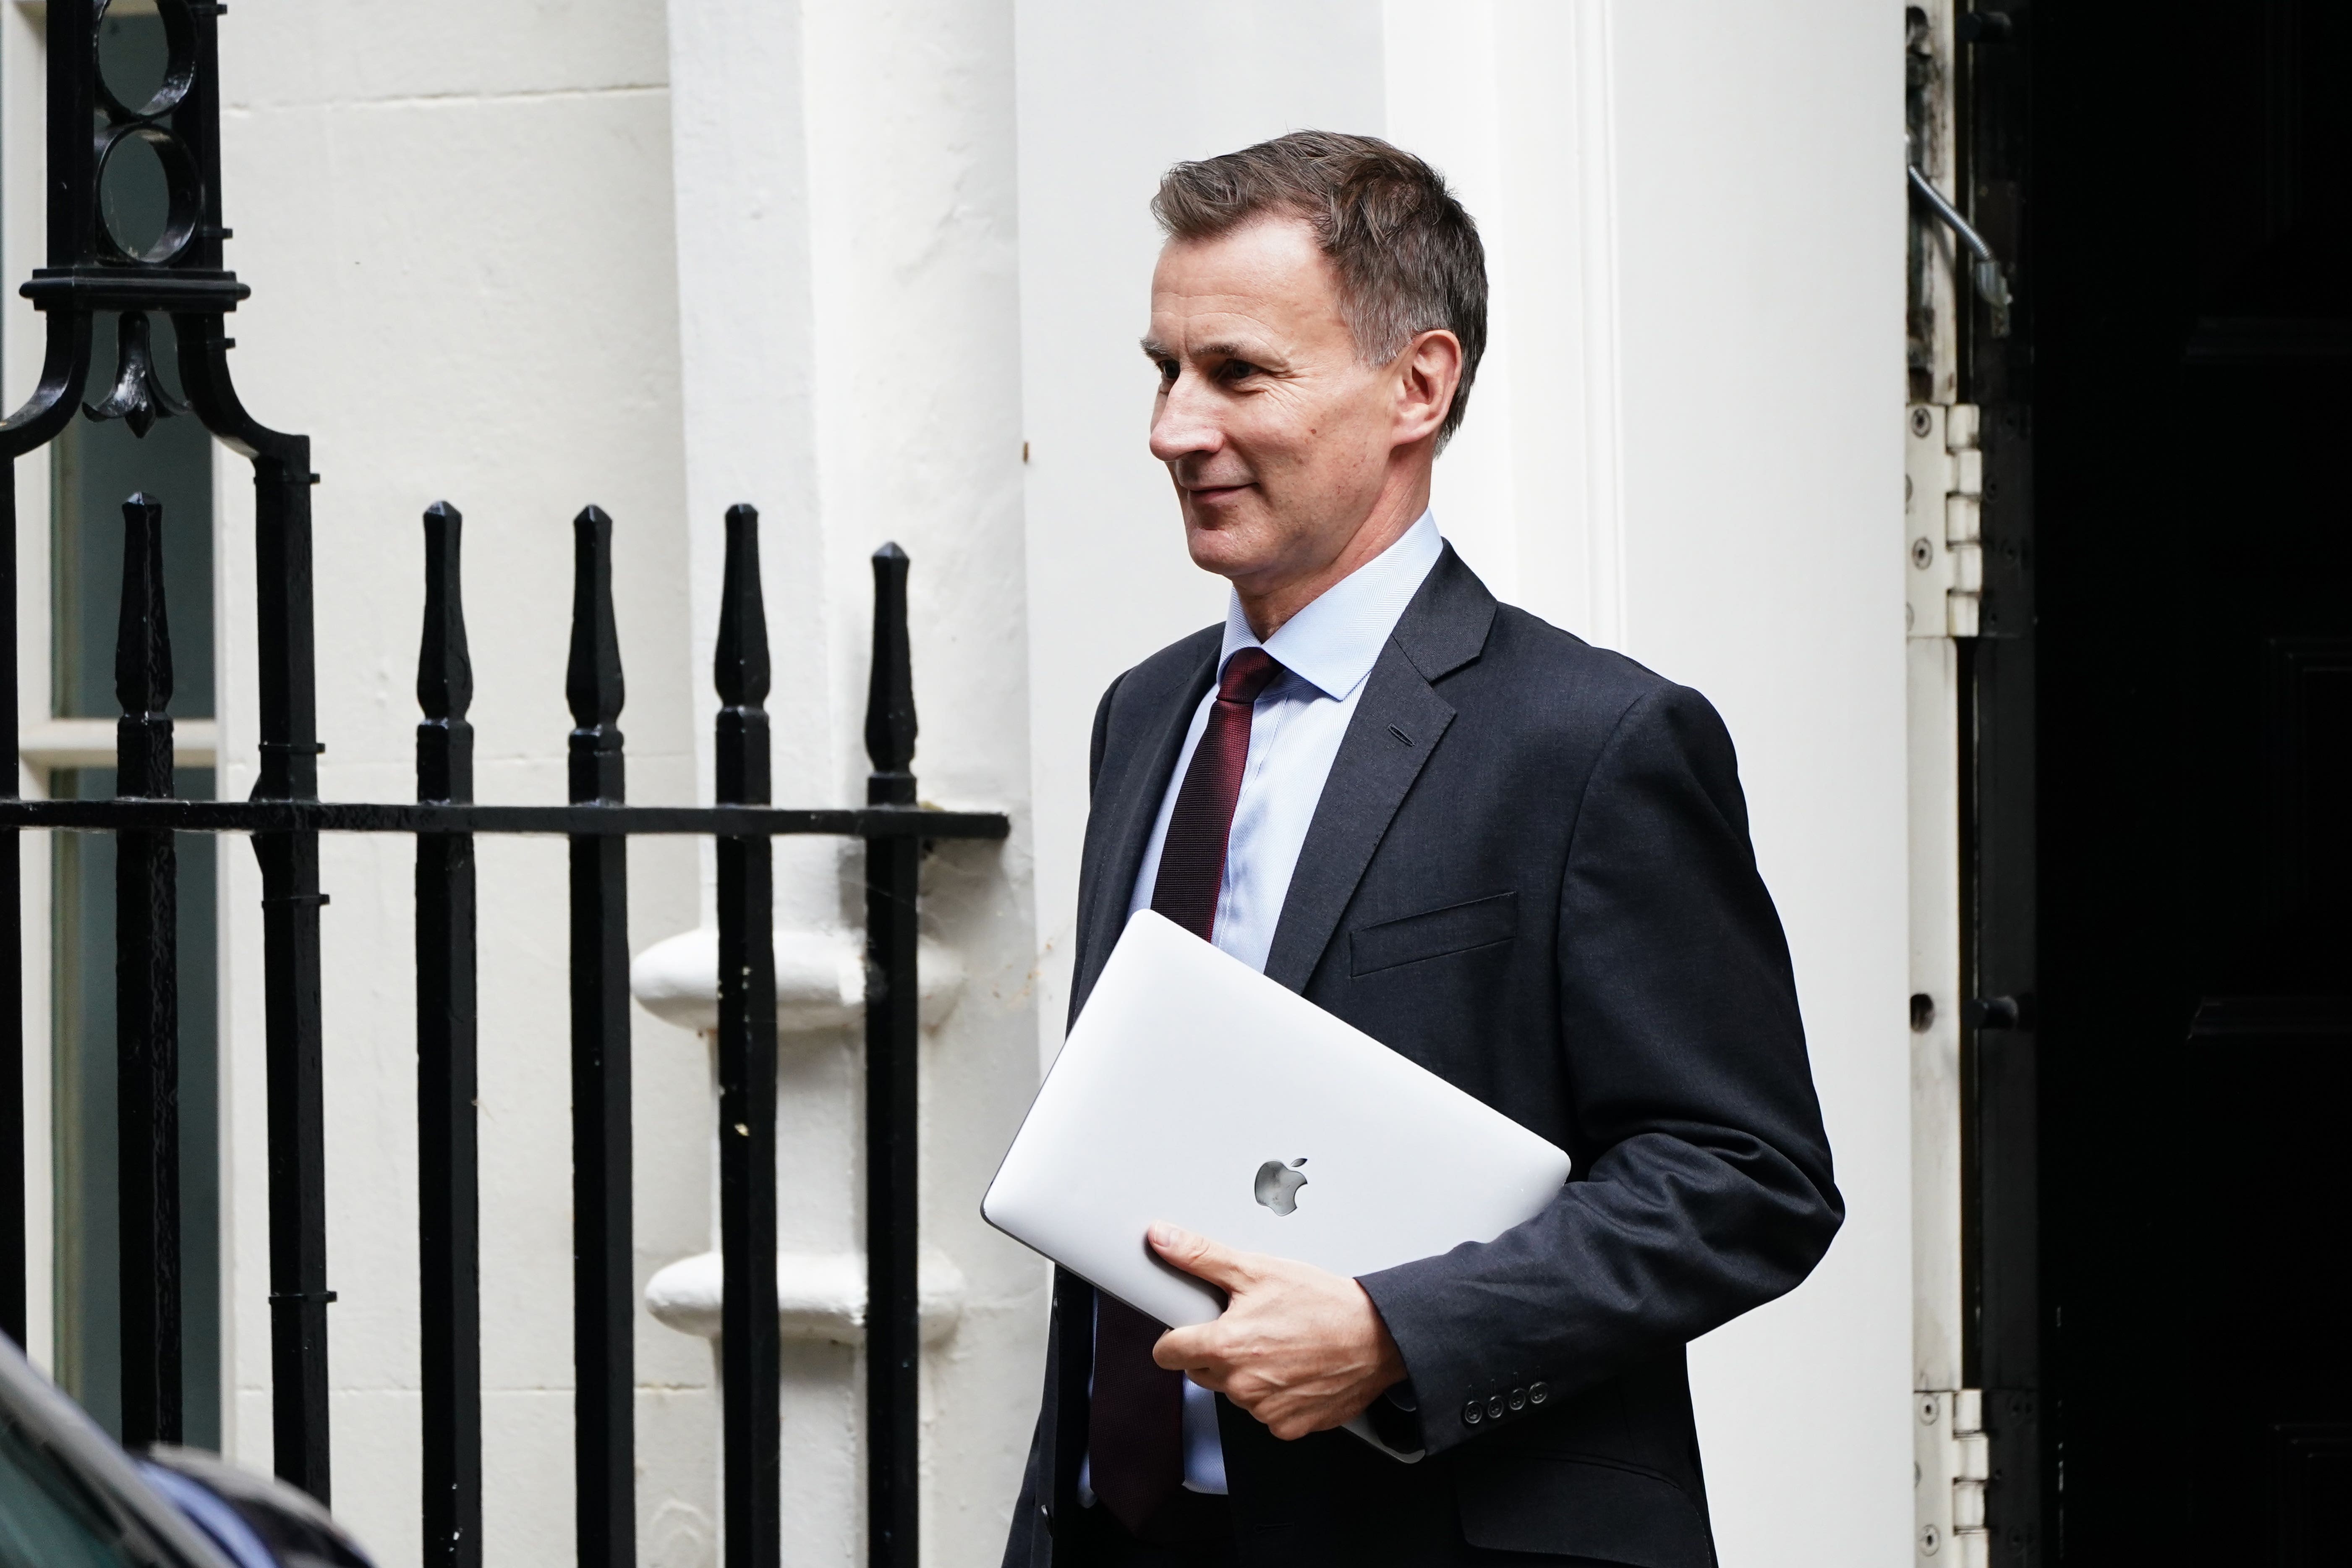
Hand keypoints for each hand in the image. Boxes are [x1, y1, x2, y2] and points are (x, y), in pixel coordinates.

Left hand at [1147, 1221, 1406, 1440]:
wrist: (1378, 1336)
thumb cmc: (1323, 1303)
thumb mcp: (1257, 1269)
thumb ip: (1201, 1256)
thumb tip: (1161, 1239)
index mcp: (1225, 1346)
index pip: (1167, 1353)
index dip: (1176, 1336)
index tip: (1192, 1328)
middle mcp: (1241, 1384)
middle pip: (1201, 1371)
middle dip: (1216, 1351)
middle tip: (1250, 1327)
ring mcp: (1264, 1409)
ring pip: (1234, 1391)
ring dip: (1247, 1373)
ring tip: (1280, 1344)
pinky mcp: (1288, 1426)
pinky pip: (1265, 1411)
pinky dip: (1276, 1394)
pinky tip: (1295, 1369)